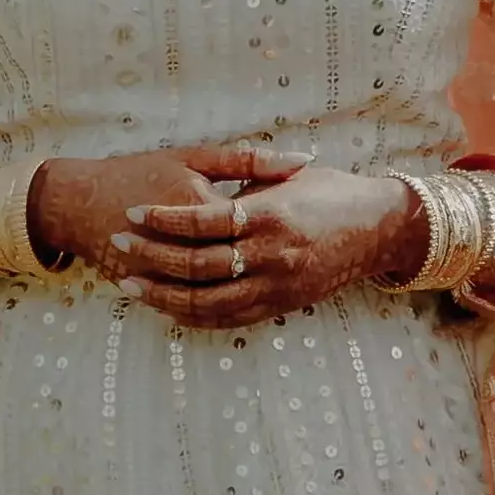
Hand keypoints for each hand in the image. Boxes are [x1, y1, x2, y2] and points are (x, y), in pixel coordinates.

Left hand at [103, 137, 421, 326]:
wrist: (377, 228)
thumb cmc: (329, 192)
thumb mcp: (286, 176)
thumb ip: (242, 181)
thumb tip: (197, 184)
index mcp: (269, 215)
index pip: (202, 221)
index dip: (163, 219)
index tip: (133, 213)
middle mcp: (272, 255)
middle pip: (197, 263)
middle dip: (150, 255)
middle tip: (117, 244)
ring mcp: (276, 286)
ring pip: (206, 300)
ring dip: (162, 294)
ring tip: (128, 283)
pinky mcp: (280, 306)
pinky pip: (227, 318)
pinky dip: (191, 314)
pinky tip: (165, 305)